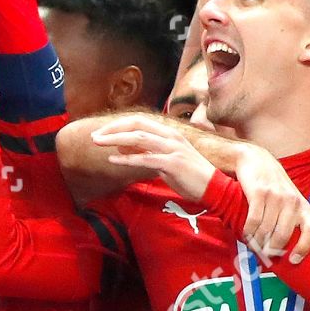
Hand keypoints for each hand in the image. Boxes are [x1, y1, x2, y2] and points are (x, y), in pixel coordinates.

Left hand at [86, 116, 216, 201]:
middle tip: (94, 137)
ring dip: (115, 139)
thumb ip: (146, 151)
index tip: (102, 132)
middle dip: (112, 129)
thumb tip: (122, 145)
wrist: (214, 189)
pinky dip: (127, 158)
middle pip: (136, 125)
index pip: (139, 122)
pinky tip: (112, 159)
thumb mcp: (165, 159)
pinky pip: (145, 158)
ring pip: (138, 138)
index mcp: (169, 133)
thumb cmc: (190, 176)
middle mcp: (170, 136)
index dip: (119, 125)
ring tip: (98, 143)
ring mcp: (172, 149)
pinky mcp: (172, 163)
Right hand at [234, 145, 309, 264]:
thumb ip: (290, 217)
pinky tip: (245, 233)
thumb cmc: (271, 183)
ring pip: (267, 230)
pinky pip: (254, 220)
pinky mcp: (259, 193)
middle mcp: (292, 200)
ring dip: (258, 242)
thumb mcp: (287, 197)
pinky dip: (248, 231)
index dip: (304, 248)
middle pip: (284, 235)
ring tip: (253, 245)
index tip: (293, 260)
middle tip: (264, 256)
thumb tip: (288, 245)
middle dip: (273, 250)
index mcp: (302, 204)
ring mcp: (276, 196)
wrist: (253, 159)